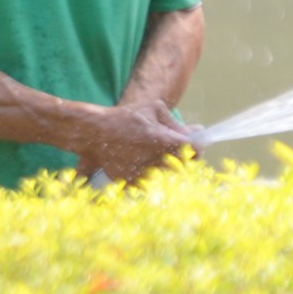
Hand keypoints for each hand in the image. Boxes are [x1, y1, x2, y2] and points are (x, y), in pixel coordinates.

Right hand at [73, 100, 195, 182]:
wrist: (94, 132)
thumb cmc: (126, 117)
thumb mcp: (153, 109)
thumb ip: (175, 123)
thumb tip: (197, 131)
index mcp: (160, 139)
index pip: (193, 149)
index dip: (198, 147)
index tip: (197, 145)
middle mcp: (153, 159)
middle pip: (184, 165)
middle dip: (186, 157)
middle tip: (180, 150)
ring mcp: (142, 173)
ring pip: (169, 176)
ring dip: (170, 167)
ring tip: (160, 156)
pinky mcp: (131, 183)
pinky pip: (152, 184)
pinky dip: (153, 176)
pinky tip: (147, 165)